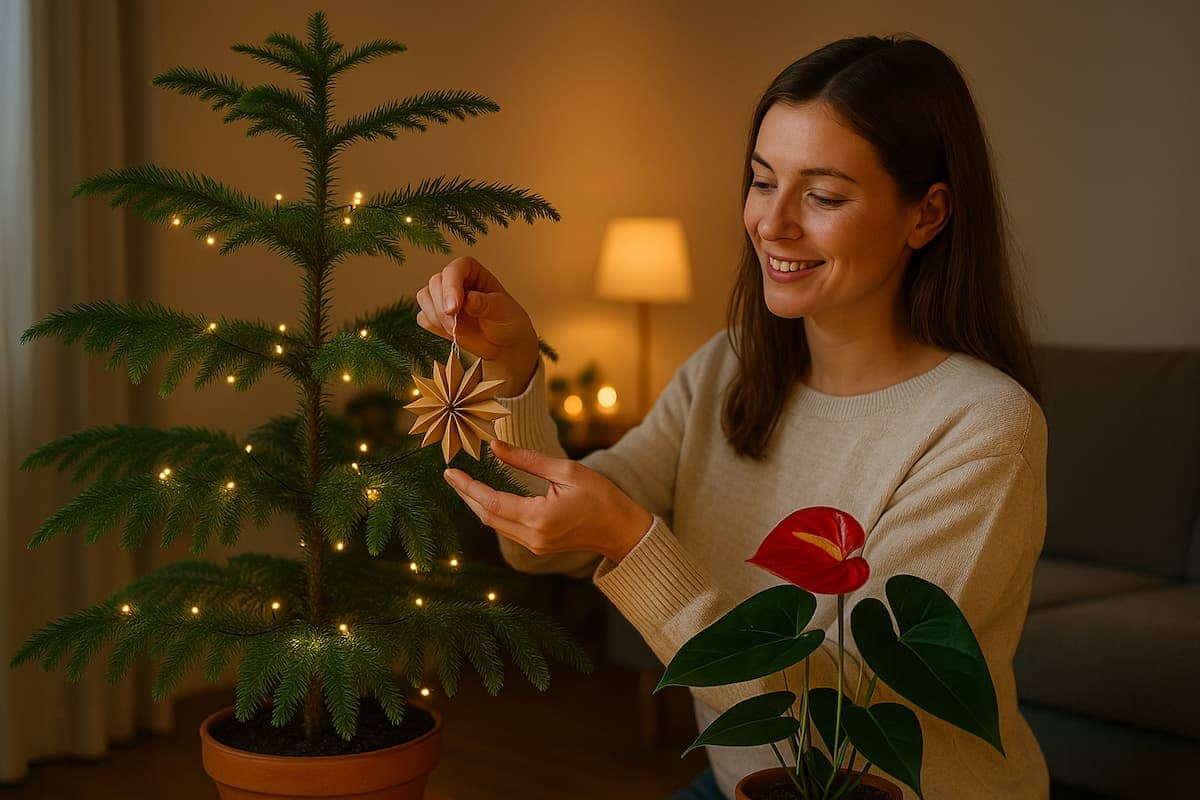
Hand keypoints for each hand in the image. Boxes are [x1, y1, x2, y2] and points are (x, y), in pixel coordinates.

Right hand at [415, 256, 540, 396]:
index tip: (454, 308)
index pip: (455, 269)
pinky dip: (433, 326)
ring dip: (436, 316)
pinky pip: (423, 317)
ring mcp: (443, 297)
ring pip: (424, 297)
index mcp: (472, 271)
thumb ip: (486, 304)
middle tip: (455, 326)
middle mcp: (455, 280)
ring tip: (456, 330)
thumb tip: (469, 299)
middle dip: (442, 306)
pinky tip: (450, 333)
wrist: (503, 345)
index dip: (451, 286)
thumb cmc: (507, 321)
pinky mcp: (435, 315)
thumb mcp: (503, 311)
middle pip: (435, 283)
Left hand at [443, 440, 653, 563]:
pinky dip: (494, 512)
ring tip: (465, 483)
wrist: (622, 530)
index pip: (491, 502)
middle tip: (451, 474)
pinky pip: (507, 529)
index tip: (450, 471)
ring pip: (495, 525)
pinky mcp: (538, 547)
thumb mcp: (566, 470)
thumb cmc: (601, 495)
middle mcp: (532, 537)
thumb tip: (494, 447)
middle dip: (467, 495)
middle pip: (487, 516)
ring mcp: (535, 546)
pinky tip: (488, 497)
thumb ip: (527, 460)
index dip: (467, 486)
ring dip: (478, 504)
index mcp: (539, 517)